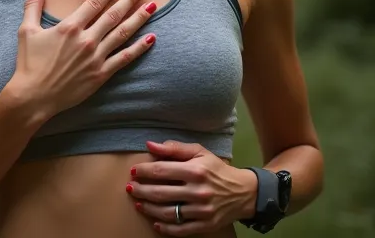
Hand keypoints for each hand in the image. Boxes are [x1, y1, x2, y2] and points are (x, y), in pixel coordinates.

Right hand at [4, 0, 157, 119]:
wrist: (34, 96)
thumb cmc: (29, 64)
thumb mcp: (27, 30)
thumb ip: (33, 5)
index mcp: (70, 27)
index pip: (94, 3)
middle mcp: (86, 40)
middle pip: (113, 15)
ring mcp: (96, 58)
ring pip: (123, 34)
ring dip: (139, 18)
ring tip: (152, 6)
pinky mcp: (101, 74)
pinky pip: (124, 58)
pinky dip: (139, 48)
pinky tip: (151, 38)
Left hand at [126, 140, 258, 235]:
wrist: (244, 192)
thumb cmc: (217, 169)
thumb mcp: (200, 152)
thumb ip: (174, 148)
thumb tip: (150, 145)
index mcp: (195, 171)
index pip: (161, 171)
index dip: (143, 171)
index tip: (133, 171)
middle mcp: (198, 191)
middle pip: (160, 193)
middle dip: (141, 190)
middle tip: (130, 188)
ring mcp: (202, 210)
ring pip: (168, 213)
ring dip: (149, 209)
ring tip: (138, 203)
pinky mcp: (206, 225)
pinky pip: (181, 229)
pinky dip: (165, 228)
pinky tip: (155, 223)